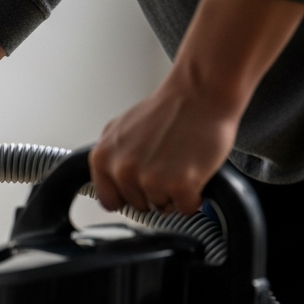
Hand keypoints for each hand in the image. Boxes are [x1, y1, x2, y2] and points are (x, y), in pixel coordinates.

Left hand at [89, 78, 238, 214]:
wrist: (200, 94)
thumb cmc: (166, 110)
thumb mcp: (119, 130)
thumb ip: (110, 157)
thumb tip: (108, 181)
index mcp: (103, 158)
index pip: (109, 200)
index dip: (128, 196)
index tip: (140, 189)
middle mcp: (123, 170)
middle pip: (138, 205)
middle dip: (153, 192)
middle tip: (167, 167)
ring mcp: (151, 179)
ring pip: (162, 207)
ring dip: (174, 194)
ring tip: (180, 165)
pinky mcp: (180, 184)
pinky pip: (186, 209)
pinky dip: (194, 197)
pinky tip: (194, 175)